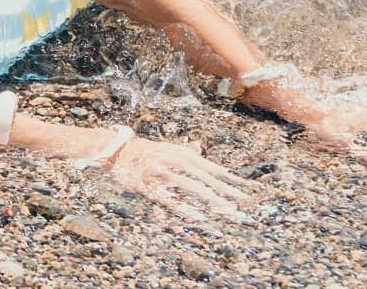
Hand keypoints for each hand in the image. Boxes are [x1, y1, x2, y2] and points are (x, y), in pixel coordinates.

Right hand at [96, 135, 254, 222]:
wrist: (117, 150)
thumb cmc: (147, 152)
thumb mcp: (170, 149)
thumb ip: (188, 153)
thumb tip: (200, 149)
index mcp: (184, 154)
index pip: (214, 169)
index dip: (231, 181)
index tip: (249, 191)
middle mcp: (177, 161)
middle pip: (208, 179)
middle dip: (228, 194)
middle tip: (245, 207)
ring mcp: (164, 173)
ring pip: (193, 188)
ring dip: (212, 200)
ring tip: (228, 211)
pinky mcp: (151, 186)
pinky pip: (171, 200)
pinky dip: (186, 209)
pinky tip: (199, 217)